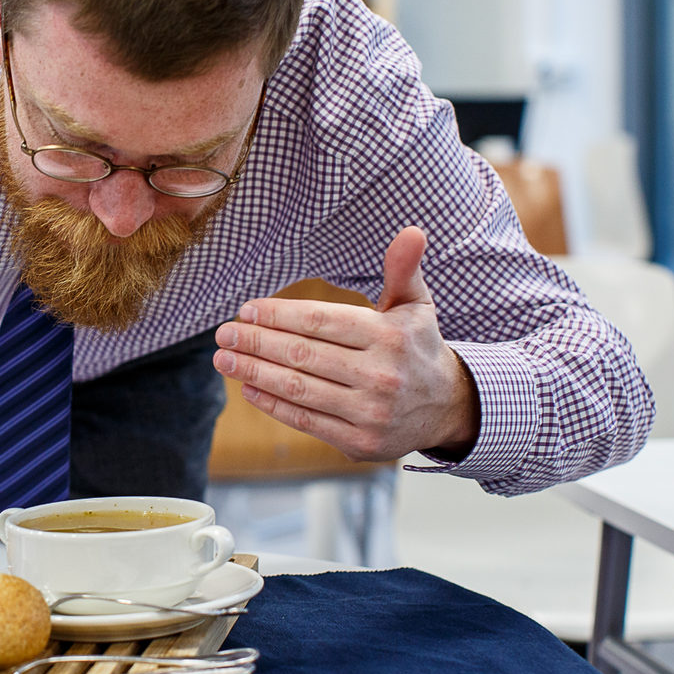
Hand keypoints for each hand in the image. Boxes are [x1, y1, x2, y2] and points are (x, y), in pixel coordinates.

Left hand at [212, 226, 480, 462]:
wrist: (448, 406)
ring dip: (255, 373)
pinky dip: (273, 405)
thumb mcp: (417, 305)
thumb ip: (403, 269)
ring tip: (224, 359)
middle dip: (257, 343)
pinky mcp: (361, 443)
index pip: (321, 321)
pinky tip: (249, 388)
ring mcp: (371, 413)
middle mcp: (381, 375)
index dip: (279, 315)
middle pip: (304, 355)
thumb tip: (411, 230)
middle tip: (224, 334)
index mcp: (390, 337)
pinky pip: (307, 421)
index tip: (247, 310)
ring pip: (300, 389)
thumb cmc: (418, 346)